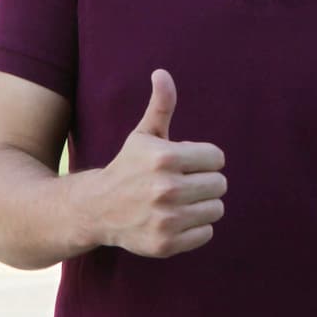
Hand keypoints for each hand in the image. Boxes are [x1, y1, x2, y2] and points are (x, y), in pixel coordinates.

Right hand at [93, 70, 226, 257]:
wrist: (97, 209)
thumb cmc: (128, 167)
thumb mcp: (143, 135)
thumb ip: (161, 105)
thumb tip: (162, 73)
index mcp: (165, 158)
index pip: (216, 158)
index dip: (204, 159)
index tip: (186, 163)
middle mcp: (166, 189)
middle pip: (219, 184)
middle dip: (205, 181)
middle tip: (183, 183)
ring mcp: (166, 219)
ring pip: (217, 209)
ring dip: (203, 205)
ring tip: (180, 202)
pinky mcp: (166, 244)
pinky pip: (206, 233)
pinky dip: (196, 228)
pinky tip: (175, 220)